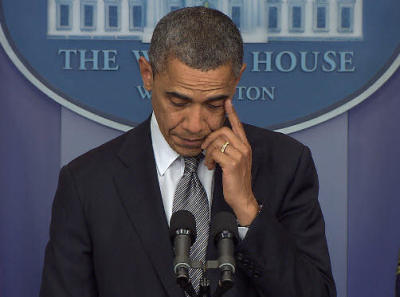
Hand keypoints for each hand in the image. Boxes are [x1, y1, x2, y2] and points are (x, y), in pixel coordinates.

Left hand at [201, 100, 258, 225]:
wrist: (242, 198)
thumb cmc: (236, 180)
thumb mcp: (235, 161)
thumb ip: (229, 149)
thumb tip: (215, 141)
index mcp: (245, 146)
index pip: (238, 125)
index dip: (232, 112)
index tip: (227, 101)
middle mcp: (244, 148)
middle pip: (223, 130)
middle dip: (210, 137)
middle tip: (205, 149)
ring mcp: (239, 155)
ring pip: (217, 141)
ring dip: (209, 151)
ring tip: (209, 161)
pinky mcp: (232, 163)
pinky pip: (215, 152)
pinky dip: (209, 159)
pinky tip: (211, 166)